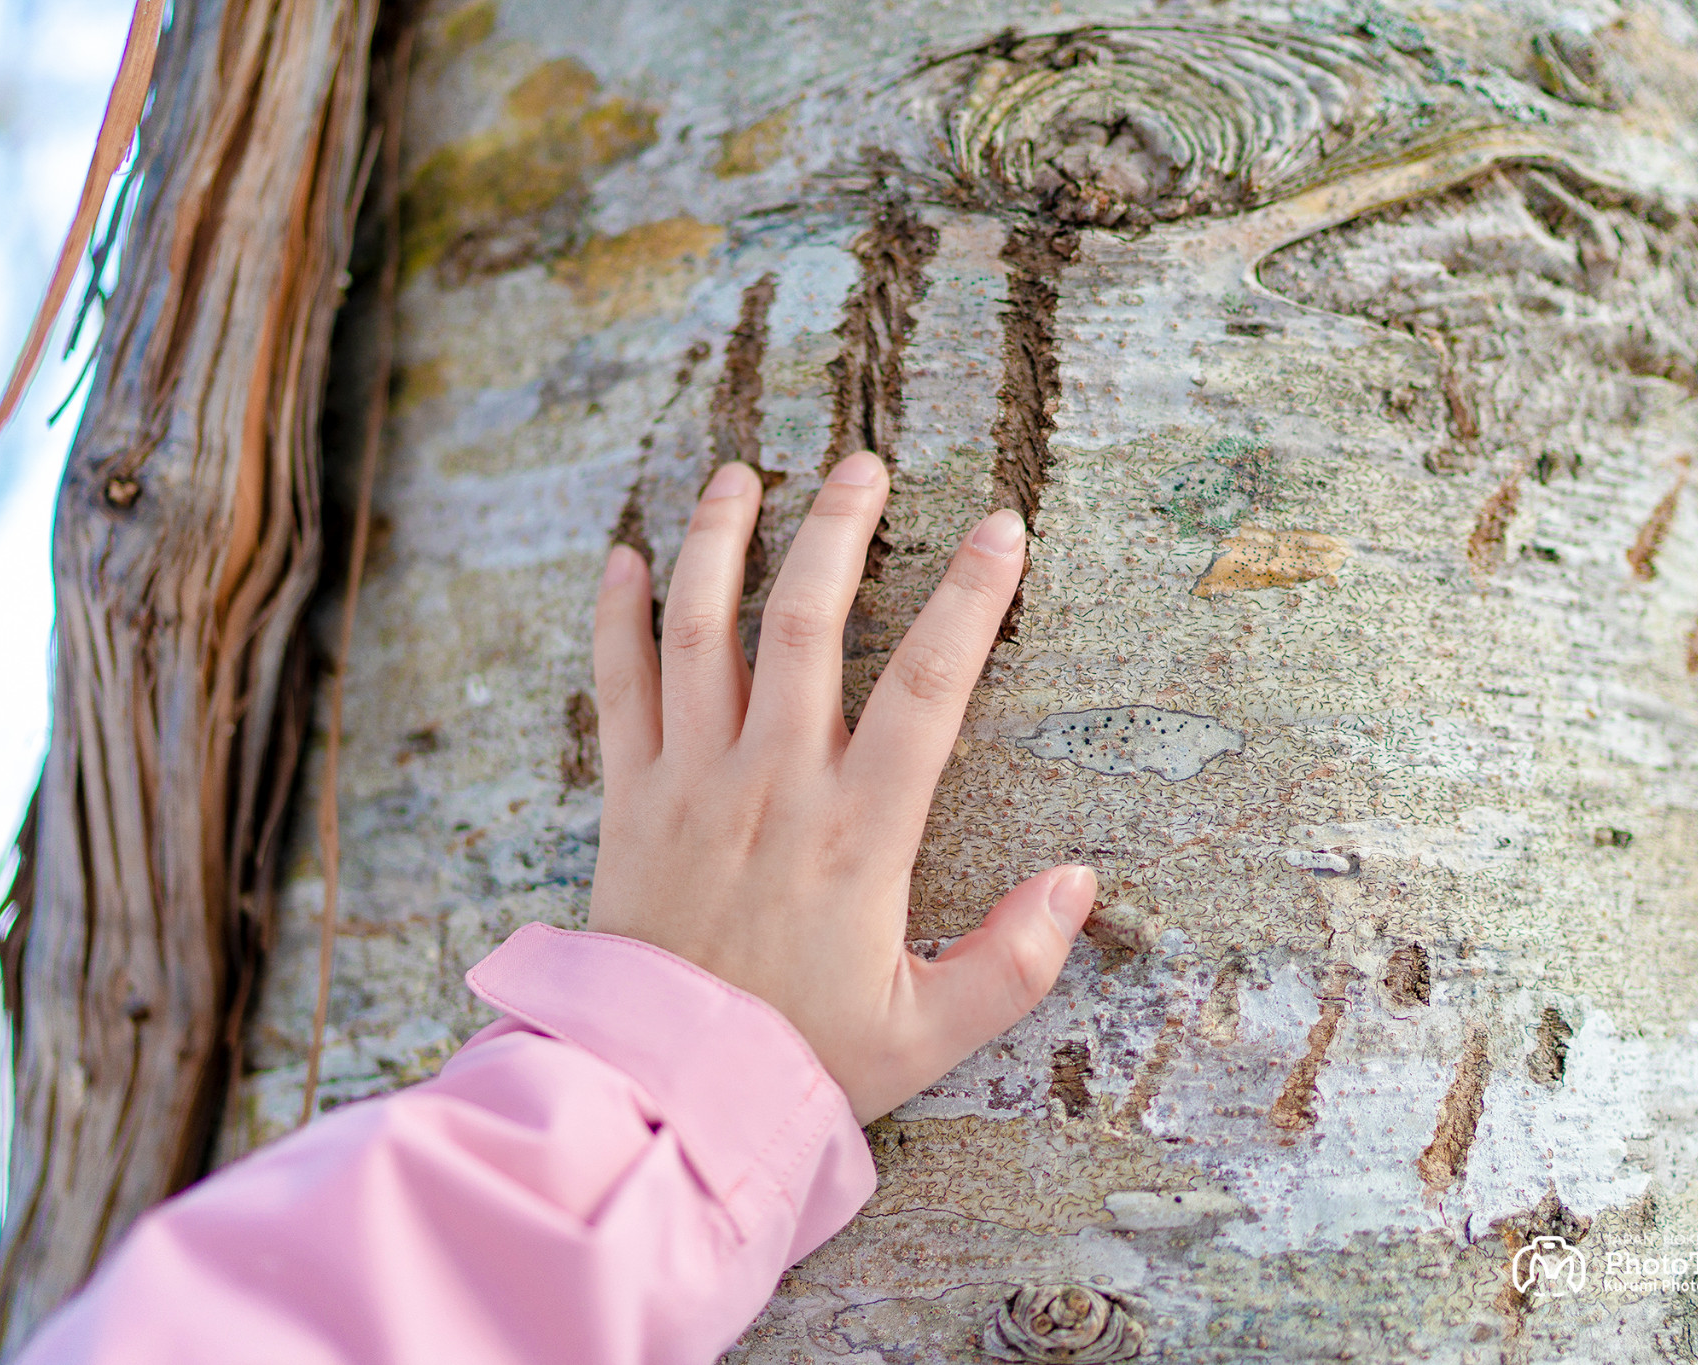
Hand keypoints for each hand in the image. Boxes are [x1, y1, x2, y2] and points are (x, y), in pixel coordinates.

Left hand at [588, 450, 1094, 1122]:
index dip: (972, 598)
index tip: (1002, 529)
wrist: (663, 1096)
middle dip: (837, 530)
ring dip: (719, 542)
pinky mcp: (629, 801)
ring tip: (739, 476)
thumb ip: (1013, 961)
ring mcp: (691, 783)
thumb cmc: (801, 1063)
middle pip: (807, 623)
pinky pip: (616, 687)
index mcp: (858, 832)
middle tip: (860, 466)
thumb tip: (1081, 883)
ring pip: (701, 631)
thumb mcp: (927, 1031)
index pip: (930, 686)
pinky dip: (616, 616)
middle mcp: (773, 785)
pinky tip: (625, 558)